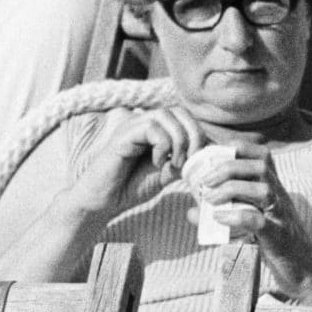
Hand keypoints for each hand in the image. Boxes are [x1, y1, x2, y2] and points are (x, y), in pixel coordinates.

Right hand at [68, 106, 203, 223]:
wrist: (104, 200)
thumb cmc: (131, 186)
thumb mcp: (167, 174)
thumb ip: (184, 161)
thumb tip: (207, 155)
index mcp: (156, 129)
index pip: (185, 117)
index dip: (199, 134)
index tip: (200, 159)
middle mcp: (144, 122)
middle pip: (179, 111)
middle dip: (193, 134)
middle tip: (191, 159)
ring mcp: (132, 126)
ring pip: (165, 115)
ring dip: (178, 140)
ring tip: (173, 163)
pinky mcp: (122, 135)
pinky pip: (151, 128)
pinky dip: (162, 145)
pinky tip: (157, 162)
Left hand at [182, 141, 311, 297]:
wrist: (306, 272)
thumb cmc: (276, 245)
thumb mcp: (252, 222)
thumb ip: (225, 212)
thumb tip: (191, 212)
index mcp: (275, 189)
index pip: (262, 155)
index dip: (237, 148)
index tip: (213, 156)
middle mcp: (280, 197)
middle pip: (260, 166)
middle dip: (228, 167)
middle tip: (204, 181)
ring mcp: (282, 217)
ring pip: (263, 190)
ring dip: (231, 189)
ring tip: (209, 199)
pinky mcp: (279, 238)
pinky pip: (259, 221)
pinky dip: (236, 216)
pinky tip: (219, 218)